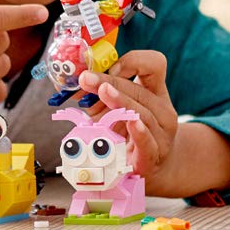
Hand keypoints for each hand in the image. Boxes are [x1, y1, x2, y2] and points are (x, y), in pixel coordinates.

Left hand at [78, 50, 177, 182]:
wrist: (150, 168)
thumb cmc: (127, 135)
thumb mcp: (113, 110)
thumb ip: (96, 96)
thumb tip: (67, 84)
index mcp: (154, 92)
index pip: (154, 65)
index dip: (134, 61)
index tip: (111, 67)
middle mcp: (162, 110)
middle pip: (140, 90)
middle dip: (110, 81)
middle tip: (86, 78)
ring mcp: (161, 134)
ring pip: (143, 113)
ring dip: (120, 101)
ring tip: (102, 92)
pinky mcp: (154, 156)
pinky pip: (148, 141)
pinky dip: (140, 132)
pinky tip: (131, 124)